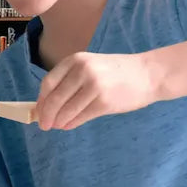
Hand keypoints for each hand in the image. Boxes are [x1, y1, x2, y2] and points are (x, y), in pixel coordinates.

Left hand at [36, 52, 156, 130]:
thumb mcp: (91, 66)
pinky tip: (69, 126)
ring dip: (59, 121)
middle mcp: (83, 71)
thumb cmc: (117, 72)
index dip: (41, 100)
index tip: (38, 111)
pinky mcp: (104, 103)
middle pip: (55, 98)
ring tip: (57, 126)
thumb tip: (49, 103)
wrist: (148, 74)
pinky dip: (72, 123)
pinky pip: (81, 117)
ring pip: (67, 110)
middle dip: (47, 115)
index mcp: (76, 60)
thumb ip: (71, 80)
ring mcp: (94, 87)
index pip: (49, 83)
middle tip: (44, 125)